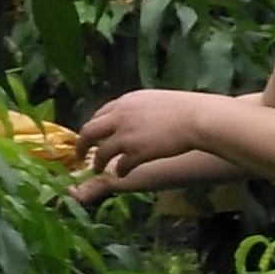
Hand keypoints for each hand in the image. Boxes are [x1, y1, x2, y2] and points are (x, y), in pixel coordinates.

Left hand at [71, 86, 206, 186]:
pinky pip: (120, 166)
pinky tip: (122, 174)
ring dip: (97, 162)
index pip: (99, 115)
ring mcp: (126, 135)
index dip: (94, 127)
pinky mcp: (136, 152)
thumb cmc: (182, 108)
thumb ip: (136, 108)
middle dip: (81, 145)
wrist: (195, 118)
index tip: (91, 136)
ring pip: (101, 152)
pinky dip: (119, 171)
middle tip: (79, 155)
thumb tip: (131, 113)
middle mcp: (119, 117)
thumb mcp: (152, 100)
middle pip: (89, 132)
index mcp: (124, 102)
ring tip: (96, 169)